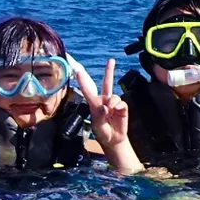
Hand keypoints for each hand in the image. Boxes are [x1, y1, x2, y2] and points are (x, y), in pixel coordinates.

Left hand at [75, 59, 141, 174]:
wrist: (113, 139)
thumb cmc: (102, 131)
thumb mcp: (97, 124)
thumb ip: (100, 114)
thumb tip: (105, 106)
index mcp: (93, 103)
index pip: (88, 89)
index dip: (83, 79)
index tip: (78, 69)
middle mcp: (103, 100)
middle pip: (107, 83)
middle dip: (109, 71)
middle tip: (111, 60)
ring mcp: (113, 103)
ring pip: (113, 96)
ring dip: (111, 104)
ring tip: (110, 112)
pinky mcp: (122, 107)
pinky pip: (121, 103)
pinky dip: (118, 107)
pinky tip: (116, 112)